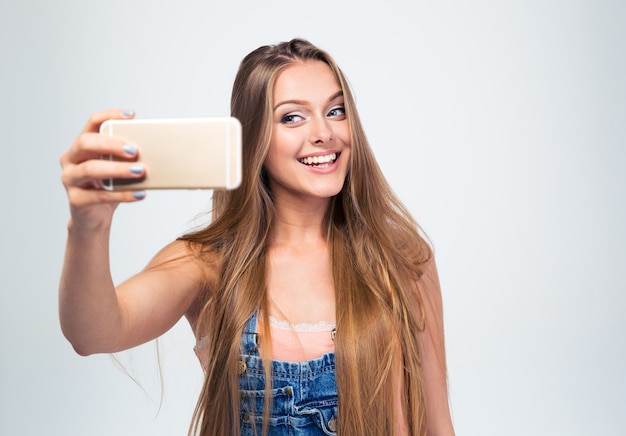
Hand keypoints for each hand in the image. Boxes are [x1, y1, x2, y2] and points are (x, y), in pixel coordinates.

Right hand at [60, 109, 146, 230]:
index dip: (110, 115)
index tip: (131, 115)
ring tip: (140, 171)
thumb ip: (127, 158)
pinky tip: (139, 194)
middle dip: (112, 144)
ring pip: (91, 169)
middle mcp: (71, 159)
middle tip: (135, 150)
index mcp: (82, 146)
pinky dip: (123, 194)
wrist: (93, 218)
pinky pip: (100, 196)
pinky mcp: (76, 200)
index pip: (93, 123)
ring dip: (118, 169)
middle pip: (86, 143)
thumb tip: (155, 151)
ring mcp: (70, 179)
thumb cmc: (106, 188)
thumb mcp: (117, 169)